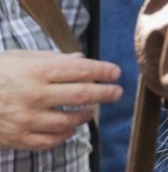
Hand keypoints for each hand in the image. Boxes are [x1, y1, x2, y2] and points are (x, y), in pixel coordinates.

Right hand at [0, 51, 120, 150]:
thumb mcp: (18, 58)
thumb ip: (51, 59)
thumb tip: (80, 59)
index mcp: (35, 71)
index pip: (79, 70)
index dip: (102, 71)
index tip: (116, 72)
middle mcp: (34, 95)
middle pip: (81, 95)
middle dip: (105, 93)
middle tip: (116, 92)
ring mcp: (26, 119)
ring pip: (69, 121)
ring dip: (85, 116)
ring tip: (90, 110)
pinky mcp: (18, 138)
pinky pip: (50, 141)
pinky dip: (64, 135)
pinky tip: (69, 128)